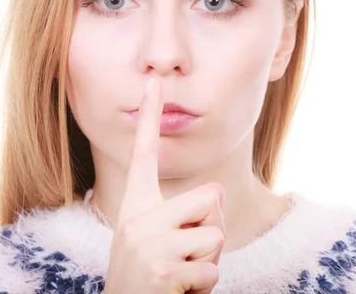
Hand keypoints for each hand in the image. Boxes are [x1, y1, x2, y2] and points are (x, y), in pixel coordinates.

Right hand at [104, 77, 226, 293]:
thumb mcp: (154, 237)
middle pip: (211, 197)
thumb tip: (218, 195)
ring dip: (207, 261)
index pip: (143, 154)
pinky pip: (212, 270)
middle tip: (185, 250)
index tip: (153, 83)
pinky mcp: (162, 270)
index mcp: (137, 205)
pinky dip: (204, 286)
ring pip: (216, 236)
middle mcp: (137, 218)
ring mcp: (147, 244)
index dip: (148, 118)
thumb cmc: (150, 273)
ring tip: (180, 272)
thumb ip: (180, 212)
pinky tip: (179, 290)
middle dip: (211, 226)